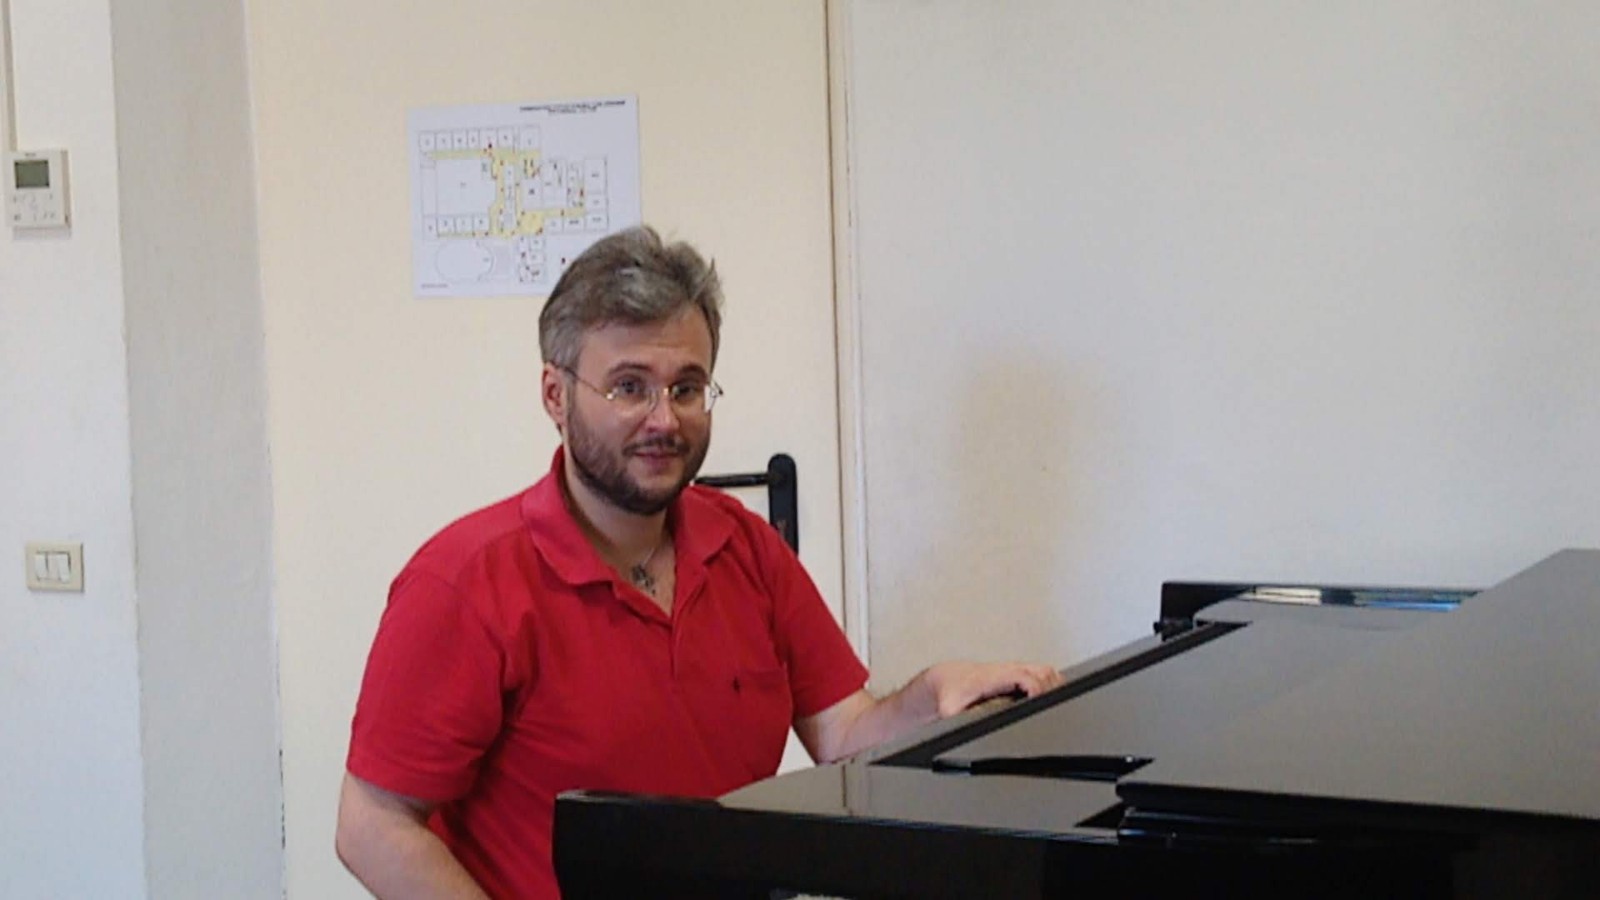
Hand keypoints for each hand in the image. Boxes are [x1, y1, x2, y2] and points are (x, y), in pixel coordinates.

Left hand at [918, 660, 1063, 718]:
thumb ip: (960, 720)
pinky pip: (1042, 673)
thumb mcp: (951, 710)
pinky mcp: (1016, 672)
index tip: (1042, 705)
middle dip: (1052, 690)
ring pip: (1045, 671)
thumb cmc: (951, 693)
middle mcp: (1006, 670)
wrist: (946, 679)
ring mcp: (1013, 670)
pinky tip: (1049, 698)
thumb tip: (970, 730)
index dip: (1038, 690)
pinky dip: (1051, 683)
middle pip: (1043, 672)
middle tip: (1053, 709)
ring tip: (1056, 705)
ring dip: (1055, 686)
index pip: (1025, 677)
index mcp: (994, 678)